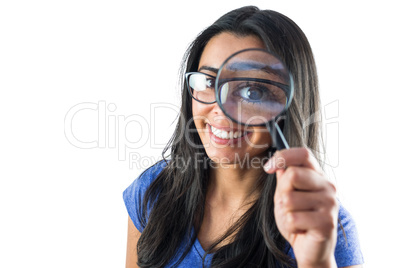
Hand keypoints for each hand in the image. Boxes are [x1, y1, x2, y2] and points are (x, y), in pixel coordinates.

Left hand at [264, 147, 337, 267]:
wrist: (309, 248)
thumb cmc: (297, 219)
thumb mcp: (285, 195)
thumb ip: (284, 178)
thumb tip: (278, 161)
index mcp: (318, 176)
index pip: (303, 153)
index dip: (283, 156)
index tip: (268, 167)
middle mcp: (328, 186)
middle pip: (293, 175)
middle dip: (282, 192)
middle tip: (288, 205)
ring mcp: (330, 204)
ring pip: (289, 199)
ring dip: (285, 212)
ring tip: (296, 218)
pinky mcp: (327, 222)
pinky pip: (293, 218)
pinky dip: (289, 226)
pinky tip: (300, 229)